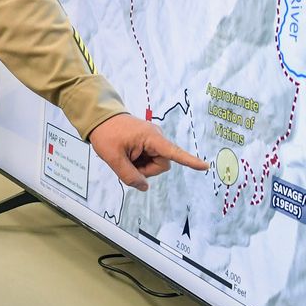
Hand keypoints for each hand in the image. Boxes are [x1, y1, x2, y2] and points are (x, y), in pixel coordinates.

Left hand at [90, 114, 207, 191]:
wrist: (99, 118)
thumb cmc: (106, 133)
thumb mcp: (113, 158)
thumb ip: (129, 176)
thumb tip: (144, 187)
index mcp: (151, 138)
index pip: (174, 152)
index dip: (190, 161)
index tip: (205, 166)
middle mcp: (156, 137)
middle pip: (161, 165)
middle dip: (146, 170)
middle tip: (127, 163)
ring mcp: (152, 140)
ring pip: (155, 164)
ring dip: (141, 166)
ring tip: (125, 156)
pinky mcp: (148, 143)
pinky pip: (149, 159)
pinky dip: (139, 162)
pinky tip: (128, 155)